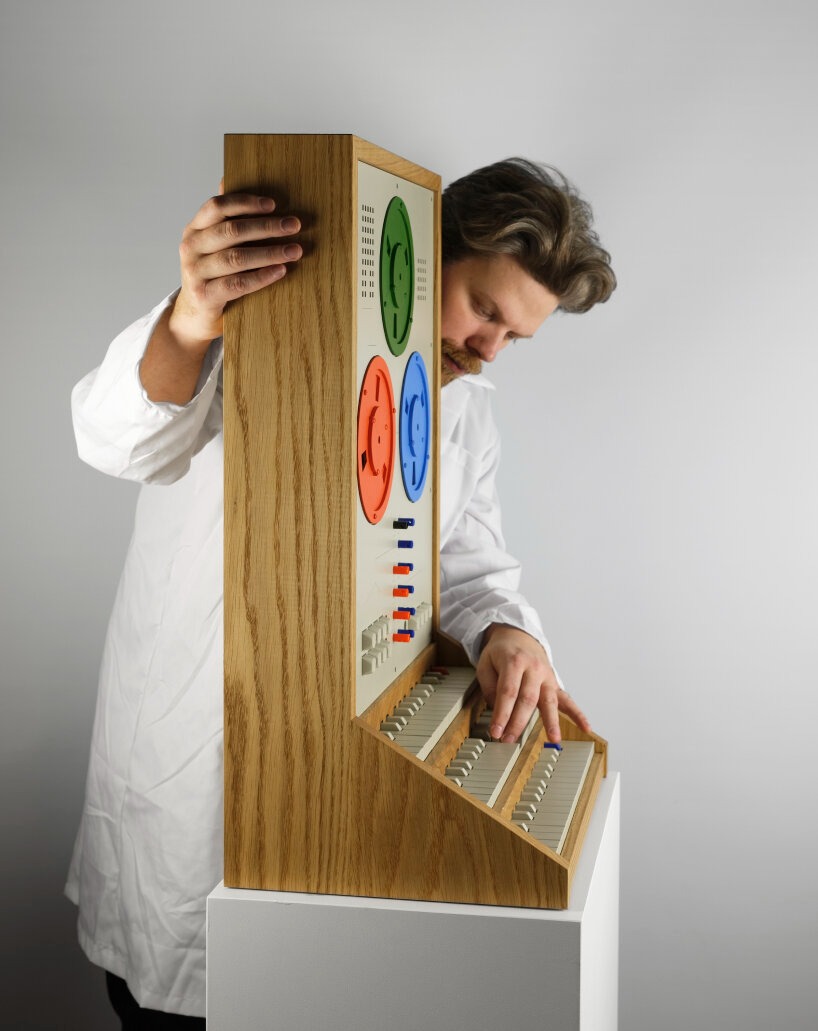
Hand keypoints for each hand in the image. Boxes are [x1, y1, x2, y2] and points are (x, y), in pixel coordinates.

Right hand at [170, 189, 303, 353]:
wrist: (193, 316)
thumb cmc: (212, 276)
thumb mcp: (213, 246)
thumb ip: (222, 219)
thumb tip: (227, 180)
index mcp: (194, 229)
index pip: (217, 207)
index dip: (246, 203)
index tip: (274, 204)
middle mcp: (191, 247)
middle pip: (232, 231)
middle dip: (267, 227)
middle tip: (294, 225)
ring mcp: (195, 272)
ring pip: (237, 258)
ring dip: (270, 252)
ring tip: (294, 250)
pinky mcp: (205, 295)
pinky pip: (238, 283)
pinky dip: (262, 276)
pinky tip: (281, 271)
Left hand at [475, 624, 590, 743]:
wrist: (518, 636)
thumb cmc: (501, 652)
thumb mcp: (485, 664)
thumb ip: (488, 687)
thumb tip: (498, 712)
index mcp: (514, 661)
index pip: (508, 692)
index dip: (502, 714)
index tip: (496, 731)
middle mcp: (534, 668)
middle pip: (528, 699)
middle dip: (518, 723)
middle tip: (508, 740)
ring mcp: (546, 676)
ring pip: (549, 701)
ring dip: (552, 721)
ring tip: (554, 738)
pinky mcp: (554, 683)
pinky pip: (567, 699)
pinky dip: (577, 714)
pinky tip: (585, 727)